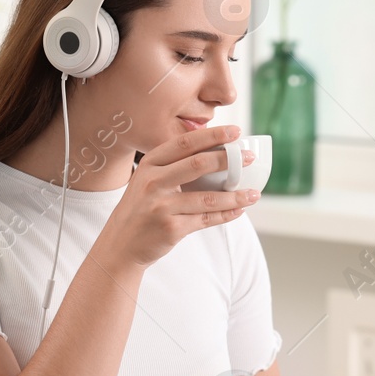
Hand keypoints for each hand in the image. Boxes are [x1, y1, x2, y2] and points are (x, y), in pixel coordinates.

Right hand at [96, 125, 256, 268]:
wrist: (120, 244)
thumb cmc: (140, 208)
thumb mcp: (147, 180)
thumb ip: (172, 166)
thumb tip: (215, 152)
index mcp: (149, 165)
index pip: (185, 143)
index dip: (212, 136)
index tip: (235, 131)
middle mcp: (153, 183)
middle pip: (197, 165)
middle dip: (228, 160)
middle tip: (248, 158)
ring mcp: (161, 207)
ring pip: (207, 198)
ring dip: (235, 195)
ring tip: (253, 193)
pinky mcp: (171, 228)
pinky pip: (206, 220)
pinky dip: (226, 215)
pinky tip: (239, 210)